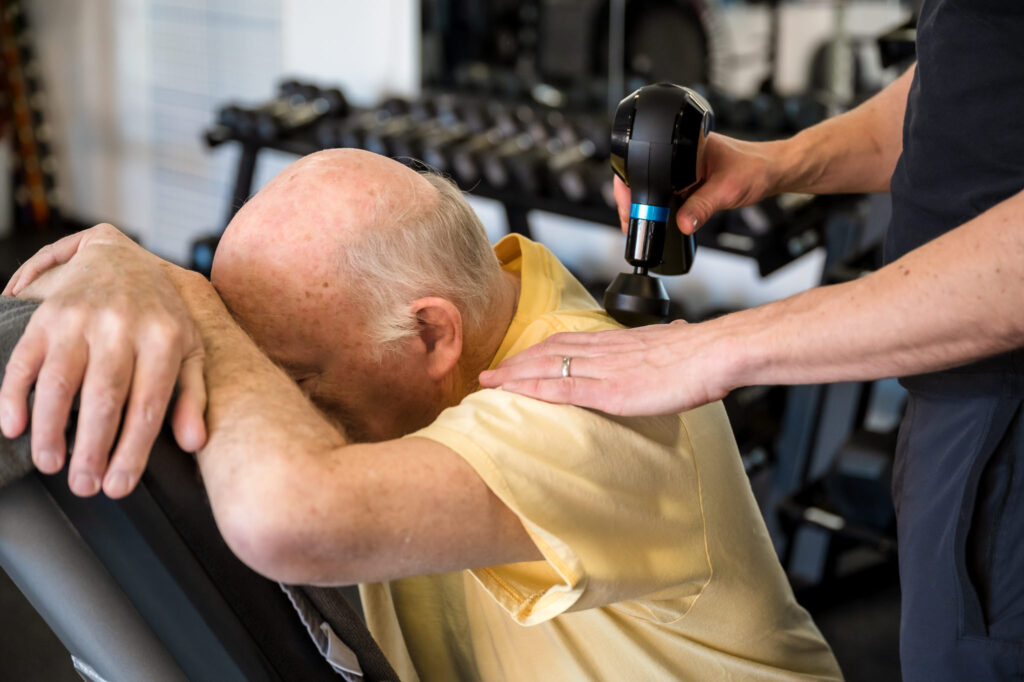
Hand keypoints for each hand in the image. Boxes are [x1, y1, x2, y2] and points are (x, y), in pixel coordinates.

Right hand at [0, 224, 206, 497]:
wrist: (123, 256)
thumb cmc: (161, 313)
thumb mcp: (189, 347)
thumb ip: (192, 395)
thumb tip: (193, 443)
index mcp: (164, 338)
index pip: (147, 406)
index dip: (131, 451)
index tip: (118, 487)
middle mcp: (122, 326)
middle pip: (104, 398)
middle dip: (92, 449)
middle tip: (84, 486)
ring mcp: (81, 318)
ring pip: (60, 382)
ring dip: (50, 429)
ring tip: (51, 464)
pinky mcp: (46, 315)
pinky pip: (25, 359)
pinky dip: (13, 395)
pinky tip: (13, 427)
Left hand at [478, 320, 737, 415]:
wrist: (716, 351)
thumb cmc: (703, 350)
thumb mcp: (675, 342)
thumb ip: (662, 344)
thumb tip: (671, 336)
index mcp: (618, 340)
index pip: (567, 341)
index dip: (538, 350)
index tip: (518, 358)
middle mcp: (604, 350)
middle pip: (548, 352)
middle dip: (516, 362)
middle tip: (489, 372)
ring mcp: (604, 369)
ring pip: (547, 367)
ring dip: (514, 375)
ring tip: (488, 384)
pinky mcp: (610, 390)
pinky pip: (563, 389)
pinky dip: (534, 390)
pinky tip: (514, 395)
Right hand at [614, 133, 783, 234]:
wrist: (774, 170)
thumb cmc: (756, 168)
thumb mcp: (727, 191)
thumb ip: (702, 207)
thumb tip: (682, 223)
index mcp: (687, 144)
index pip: (648, 162)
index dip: (633, 187)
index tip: (631, 210)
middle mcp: (682, 151)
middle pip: (646, 174)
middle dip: (637, 199)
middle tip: (633, 221)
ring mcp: (684, 164)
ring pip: (656, 185)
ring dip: (651, 203)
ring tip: (649, 220)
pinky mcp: (689, 176)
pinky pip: (669, 191)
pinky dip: (664, 205)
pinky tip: (667, 215)